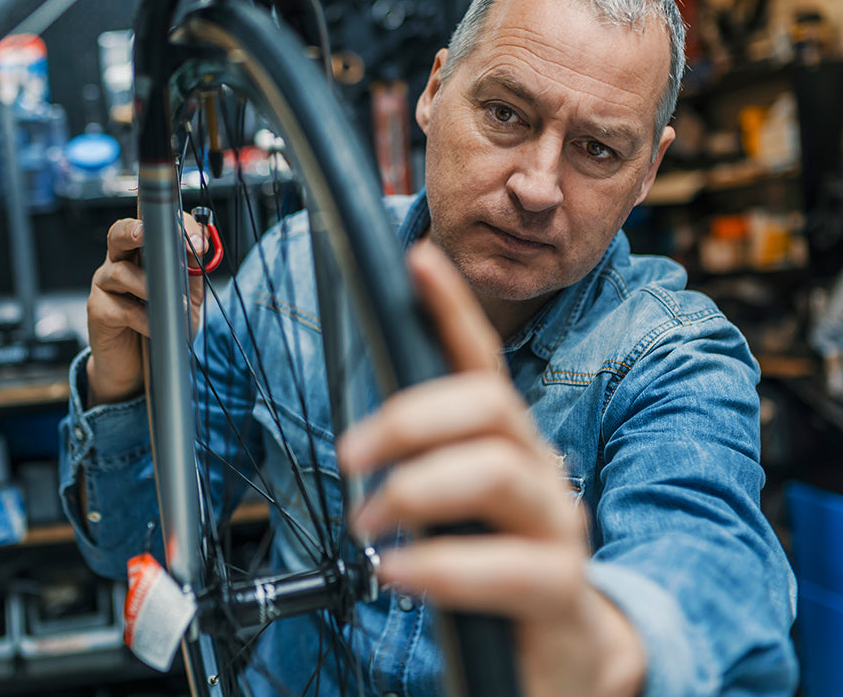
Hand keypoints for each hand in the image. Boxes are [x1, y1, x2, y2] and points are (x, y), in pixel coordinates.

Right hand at [86, 214, 208, 406]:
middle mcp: (117, 263)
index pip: (151, 227)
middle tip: (149, 234)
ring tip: (171, 302)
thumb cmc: (159, 327)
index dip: (173, 227)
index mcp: (139, 255)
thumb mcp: (184, 298)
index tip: (198, 241)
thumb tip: (200, 249)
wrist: (135, 367)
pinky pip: (122, 309)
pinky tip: (156, 327)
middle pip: (118, 234)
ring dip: (148, 286)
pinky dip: (144, 318)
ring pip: (120, 272)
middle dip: (134, 230)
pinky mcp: (98, 311)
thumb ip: (190, 274)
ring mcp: (104, 286)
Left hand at [336, 240, 644, 696]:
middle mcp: (539, 473)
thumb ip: (426, 469)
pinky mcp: (562, 592)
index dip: (452, 309)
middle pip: (488, 404)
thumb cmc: (496, 572)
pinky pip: (510, 567)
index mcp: (506, 446)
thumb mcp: (452, 510)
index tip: (418, 260)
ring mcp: (558, 528)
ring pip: (500, 471)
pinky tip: (396, 572)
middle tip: (351, 454)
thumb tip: (364, 436)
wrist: (566, 659)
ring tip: (367, 520)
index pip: (480, 364)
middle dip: (409, 417)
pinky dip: (440, 566)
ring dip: (417, 488)